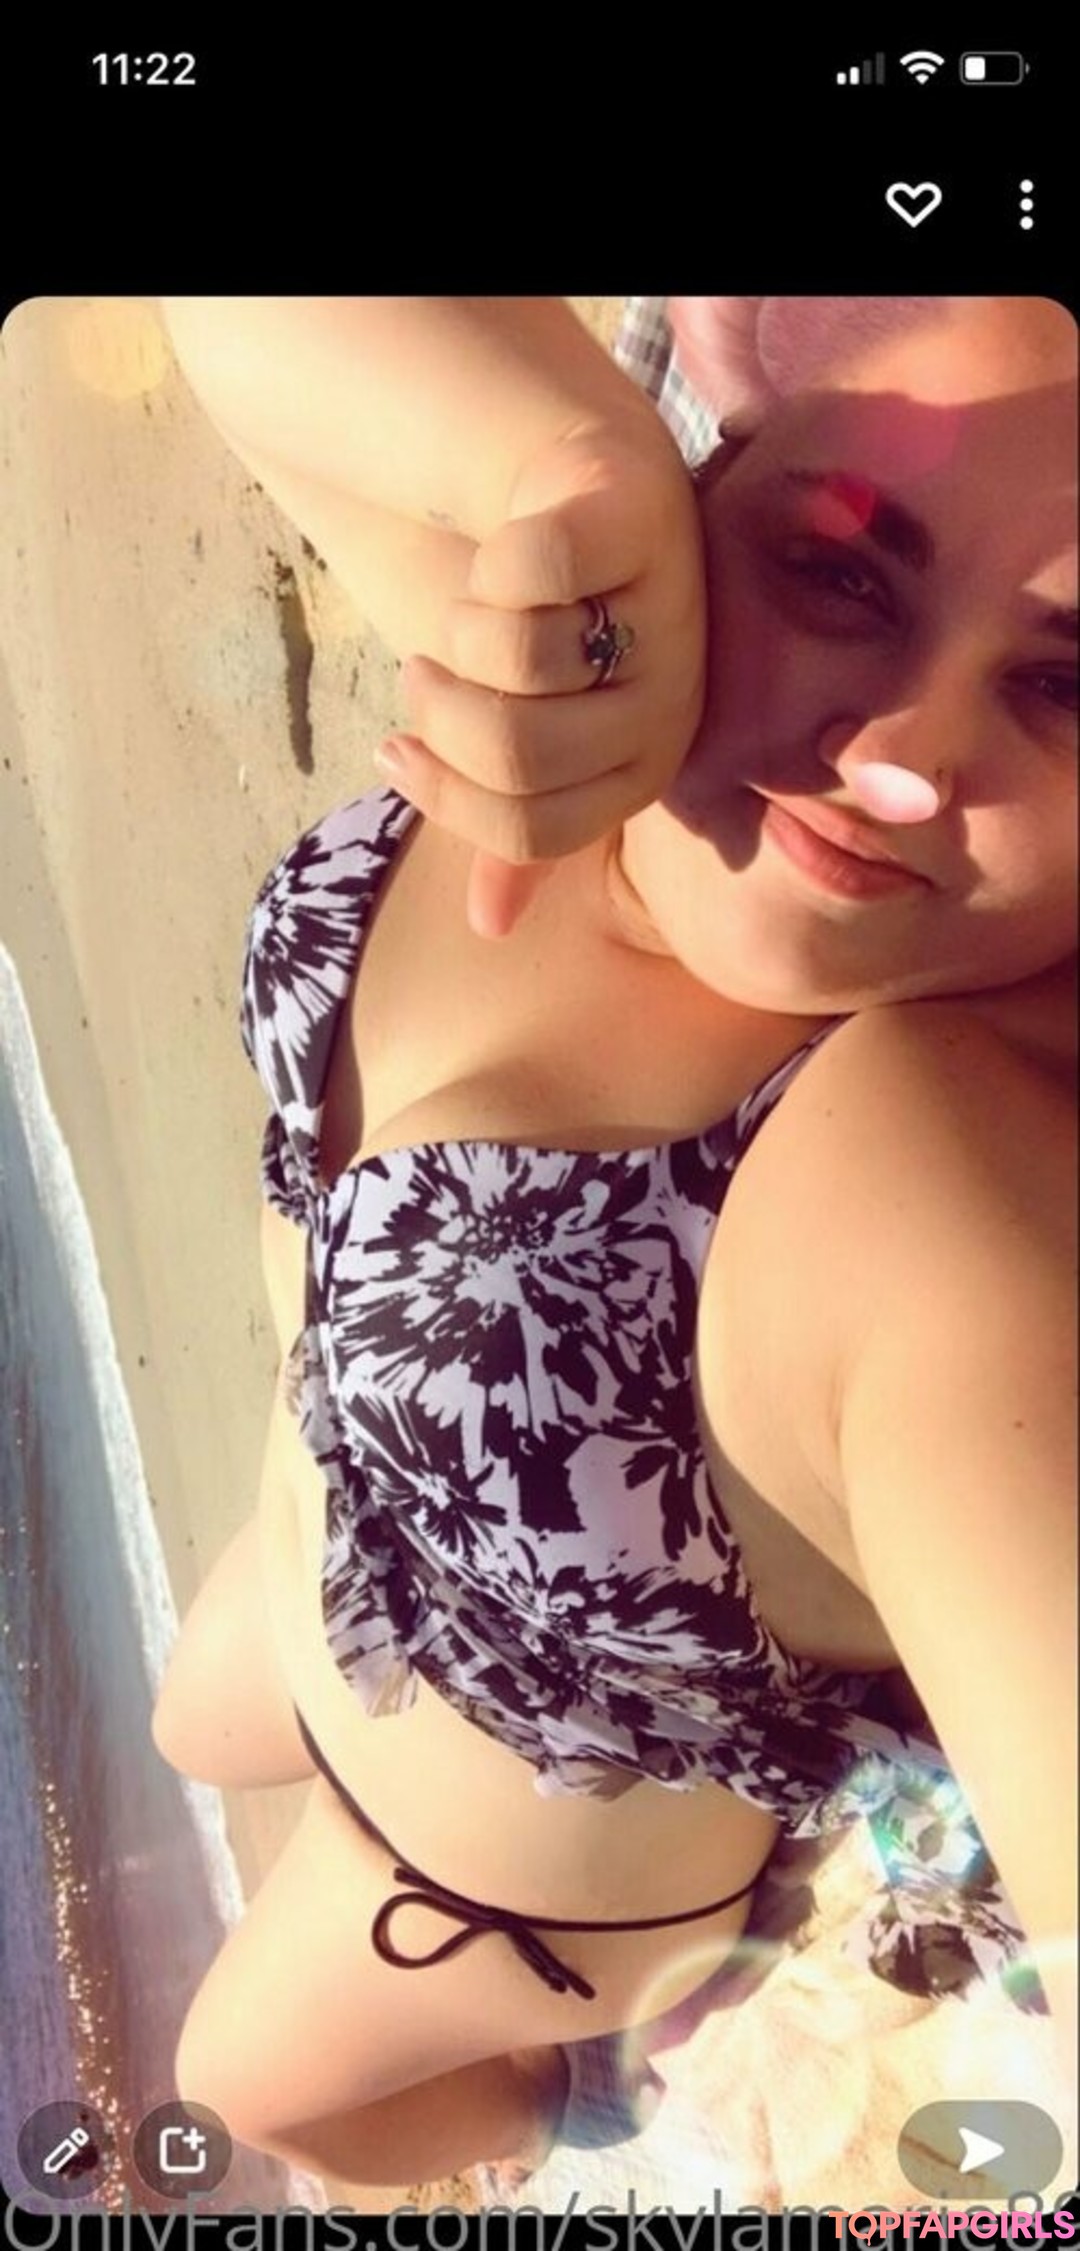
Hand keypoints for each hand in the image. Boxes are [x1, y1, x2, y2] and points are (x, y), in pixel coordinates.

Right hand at [374, 423, 707, 937]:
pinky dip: (485, 569)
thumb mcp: (530, 739)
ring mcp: (667, 612)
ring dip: (458, 634)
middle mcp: (669, 704)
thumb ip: (512, 832)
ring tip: (467, 614)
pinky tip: (496, 560)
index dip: (444, 796)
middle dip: (441, 712)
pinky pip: (529, 575)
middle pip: (518, 752)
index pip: (530, 828)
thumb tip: (487, 927)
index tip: (395, 751)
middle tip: (421, 674)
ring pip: (517, 662)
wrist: (588, 494)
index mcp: (642, 773)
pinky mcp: (640, 524)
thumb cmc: (553, 632)